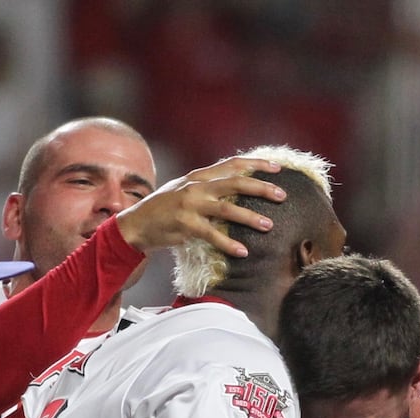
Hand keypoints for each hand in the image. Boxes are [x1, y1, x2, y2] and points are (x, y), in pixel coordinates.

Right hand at [115, 157, 286, 258]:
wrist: (136, 224)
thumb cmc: (163, 208)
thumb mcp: (185, 189)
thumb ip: (207, 186)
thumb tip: (235, 184)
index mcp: (198, 176)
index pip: (232, 164)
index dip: (256, 164)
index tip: (278, 168)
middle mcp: (196, 187)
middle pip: (235, 183)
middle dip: (261, 188)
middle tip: (282, 195)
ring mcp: (190, 206)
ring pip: (227, 209)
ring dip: (250, 217)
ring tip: (269, 225)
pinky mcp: (184, 226)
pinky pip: (212, 235)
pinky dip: (228, 244)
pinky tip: (242, 251)